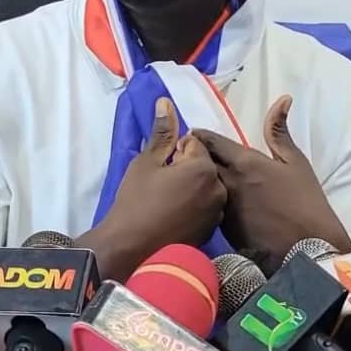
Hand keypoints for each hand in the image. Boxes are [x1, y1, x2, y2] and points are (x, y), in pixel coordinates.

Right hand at [101, 98, 225, 269]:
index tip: (159, 168)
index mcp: (204, 167)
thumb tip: (166, 102)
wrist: (132, 248)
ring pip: (205, 186)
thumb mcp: (146, 162)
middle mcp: (219, 188)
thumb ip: (162, 132)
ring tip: (166, 199)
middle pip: (203, 165)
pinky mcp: (212, 231)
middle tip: (161, 184)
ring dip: (191, 187)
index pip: (193, 144)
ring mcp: (217, 212)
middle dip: (185, 168)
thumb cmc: (136, 201)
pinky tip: (173, 214)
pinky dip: (193, 205)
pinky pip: (205, 207)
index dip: (173, 152)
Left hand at [193, 95, 350, 271]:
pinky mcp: (223, 229)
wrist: (306, 248)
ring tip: (193, 175)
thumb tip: (282, 99)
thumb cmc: (305, 201)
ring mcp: (222, 207)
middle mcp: (227, 183)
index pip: (210, 142)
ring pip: (201, 186)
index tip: (193, 133)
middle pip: (199, 163)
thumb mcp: (295, 162)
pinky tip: (207, 201)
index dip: (199, 136)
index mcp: (244, 162)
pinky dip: (204, 200)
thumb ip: (279, 131)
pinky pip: (208, 207)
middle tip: (188, 152)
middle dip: (192, 155)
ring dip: (196, 178)